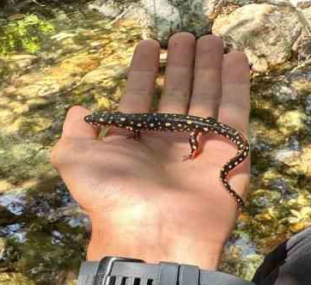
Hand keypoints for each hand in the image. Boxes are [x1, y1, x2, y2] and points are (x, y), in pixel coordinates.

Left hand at [51, 33, 250, 268]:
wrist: (154, 235)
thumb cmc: (112, 194)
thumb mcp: (74, 159)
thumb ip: (73, 133)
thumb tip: (77, 109)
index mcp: (134, 142)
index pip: (140, 96)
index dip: (144, 70)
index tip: (149, 43)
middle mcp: (167, 142)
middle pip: (177, 93)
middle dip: (181, 64)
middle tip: (186, 35)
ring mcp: (200, 147)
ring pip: (207, 99)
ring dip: (209, 68)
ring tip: (211, 39)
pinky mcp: (231, 154)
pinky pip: (235, 114)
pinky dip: (237, 86)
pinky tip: (236, 59)